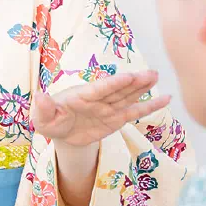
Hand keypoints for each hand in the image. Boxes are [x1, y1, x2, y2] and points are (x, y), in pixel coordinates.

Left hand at [32, 70, 169, 146]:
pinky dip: (150, 106)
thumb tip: (39, 96)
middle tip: (150, 73)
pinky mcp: (117, 118)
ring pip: (128, 96)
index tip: (127, 76)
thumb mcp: (42, 119)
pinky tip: (166, 99)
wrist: (62, 131)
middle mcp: (99, 98)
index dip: (113, 83)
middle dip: (134, 82)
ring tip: (157, 76)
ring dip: (143, 87)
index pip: (100, 89)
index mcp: (81, 96)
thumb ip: (43, 108)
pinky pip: (135, 112)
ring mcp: (109, 107)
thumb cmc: (50, 121)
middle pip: (118, 90)